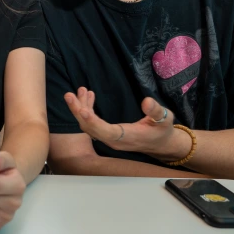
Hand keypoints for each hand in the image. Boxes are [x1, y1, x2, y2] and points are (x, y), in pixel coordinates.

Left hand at [64, 88, 186, 158]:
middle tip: (69, 95)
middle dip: (78, 112)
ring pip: (89, 126)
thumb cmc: (163, 130)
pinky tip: (87, 95)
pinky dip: (87, 109)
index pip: (107, 132)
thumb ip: (156, 111)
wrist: (161, 143)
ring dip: (81, 108)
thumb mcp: (165, 119)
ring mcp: (109, 139)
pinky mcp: (107, 134)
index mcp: (127, 137)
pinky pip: (92, 123)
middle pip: (91, 128)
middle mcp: (114, 140)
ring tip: (79, 91)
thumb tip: (146, 101)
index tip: (82, 111)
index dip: (94, 122)